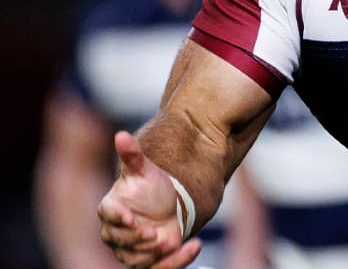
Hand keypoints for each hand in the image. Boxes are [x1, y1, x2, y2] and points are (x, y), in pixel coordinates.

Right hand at [97, 130, 201, 267]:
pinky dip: (177, 261)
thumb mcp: (145, 170)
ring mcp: (132, 249)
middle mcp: (117, 232)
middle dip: (136, 239)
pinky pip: (160, 267)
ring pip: (137, 259)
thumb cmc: (151, 187)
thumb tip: (121, 134)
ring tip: (170, 241)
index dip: (118, 217)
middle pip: (120, 241)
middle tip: (153, 233)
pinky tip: (195, 246)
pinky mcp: (151, 261)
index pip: (108, 215)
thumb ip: (132, 155)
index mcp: (112, 208)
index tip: (130, 216)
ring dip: (153, 254)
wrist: (168, 204)